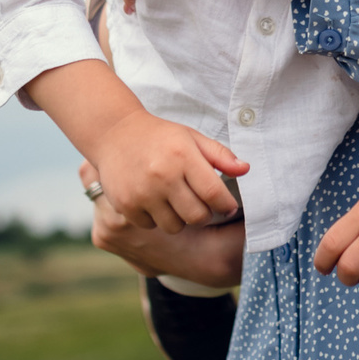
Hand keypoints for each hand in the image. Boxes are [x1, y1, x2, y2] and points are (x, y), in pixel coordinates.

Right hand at [89, 109, 248, 234]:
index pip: (214, 193)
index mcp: (183, 156)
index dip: (227, 205)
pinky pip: (151, 226)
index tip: (228, 206)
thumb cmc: (159, 136)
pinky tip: (154, 201)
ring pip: (175, 226)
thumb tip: (245, 169)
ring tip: (175, 201)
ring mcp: (142, 192)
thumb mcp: (192, 137)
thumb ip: (220, 154)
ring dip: (180, 218)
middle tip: (200, 203)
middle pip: (197, 216)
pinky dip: (156, 219)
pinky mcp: (126, 204)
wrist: (114, 133)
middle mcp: (162, 175)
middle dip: (204, 214)